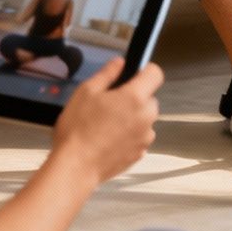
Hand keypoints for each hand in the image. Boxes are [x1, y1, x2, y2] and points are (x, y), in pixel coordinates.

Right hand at [48, 59, 163, 187]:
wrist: (76, 167)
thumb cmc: (78, 129)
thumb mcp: (86, 92)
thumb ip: (107, 73)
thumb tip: (119, 63)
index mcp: (135, 97)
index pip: (155, 73)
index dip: (144, 70)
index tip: (132, 74)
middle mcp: (146, 117)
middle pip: (149, 98)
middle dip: (134, 97)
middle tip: (110, 102)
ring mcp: (145, 137)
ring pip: (144, 118)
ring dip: (132, 117)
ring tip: (106, 124)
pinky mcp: (140, 153)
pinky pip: (139, 136)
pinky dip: (129, 135)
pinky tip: (108, 139)